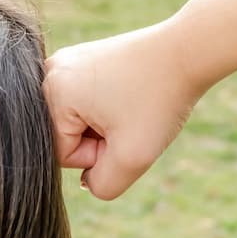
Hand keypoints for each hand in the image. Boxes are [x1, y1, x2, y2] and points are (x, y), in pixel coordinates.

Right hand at [43, 22, 200, 200]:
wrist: (186, 52)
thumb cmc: (159, 100)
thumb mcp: (132, 158)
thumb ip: (102, 185)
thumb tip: (88, 181)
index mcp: (52, 92)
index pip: (62, 154)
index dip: (97, 154)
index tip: (125, 131)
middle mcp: (50, 71)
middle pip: (68, 135)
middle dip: (100, 138)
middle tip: (131, 117)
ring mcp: (67, 61)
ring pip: (79, 120)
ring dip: (106, 124)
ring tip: (132, 103)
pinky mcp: (83, 58)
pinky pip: (88, 102)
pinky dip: (111, 107)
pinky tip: (130, 92)